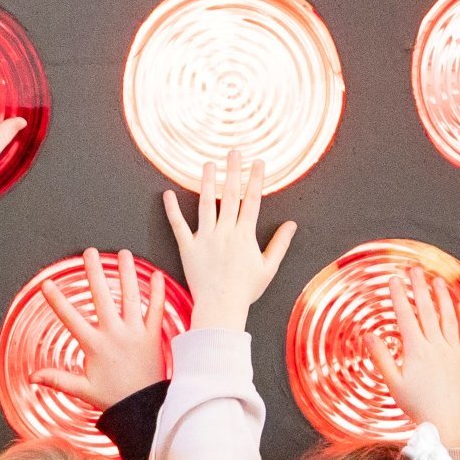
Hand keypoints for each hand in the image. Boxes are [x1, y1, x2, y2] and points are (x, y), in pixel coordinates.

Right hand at [36, 249, 171, 409]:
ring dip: (126, 273)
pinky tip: (156, 275)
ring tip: (123, 254)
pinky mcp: (152, 336)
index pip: (70, 318)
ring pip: (129, 297)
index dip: (56, 300)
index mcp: (95, 345)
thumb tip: (32, 377)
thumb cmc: (115, 398)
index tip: (46, 284)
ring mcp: (135, 333)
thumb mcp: (83, 389)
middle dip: (94, 272)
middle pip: (101, 297)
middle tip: (89, 253)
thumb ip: (57, 379)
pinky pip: (155, 310)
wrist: (144, 408)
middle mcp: (114, 334)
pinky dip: (156, 292)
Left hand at [163, 157, 295, 334]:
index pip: (252, 201)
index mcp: (245, 235)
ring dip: (207, 182)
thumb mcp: (268, 267)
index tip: (259, 162)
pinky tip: (167, 193)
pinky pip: (178, 226)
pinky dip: (172, 210)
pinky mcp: (188, 248)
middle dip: (233, 172)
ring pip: (206, 204)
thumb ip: (279, 244)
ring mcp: (205, 238)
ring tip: (208, 164)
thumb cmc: (246, 290)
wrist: (221, 308)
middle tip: (234, 152)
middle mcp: (225, 232)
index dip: (256, 180)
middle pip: (230, 196)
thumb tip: (292, 224)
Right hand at [383, 266, 459, 445]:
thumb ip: (381, 357)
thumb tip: (369, 335)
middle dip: (419, 287)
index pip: (405, 316)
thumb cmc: (418, 406)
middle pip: (427, 310)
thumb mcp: (393, 383)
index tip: (393, 280)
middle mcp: (436, 346)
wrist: (446, 422)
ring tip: (437, 280)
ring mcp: (454, 351)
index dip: (398, 296)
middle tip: (415, 270)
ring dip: (442, 297)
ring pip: (448, 317)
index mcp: (416, 351)